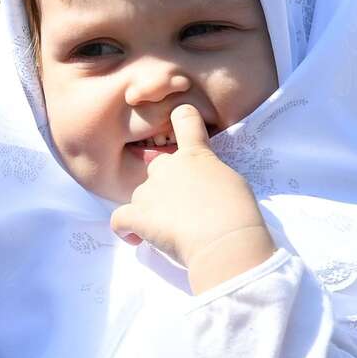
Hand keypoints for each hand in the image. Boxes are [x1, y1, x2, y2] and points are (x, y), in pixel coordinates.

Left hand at [107, 104, 276, 293]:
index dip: (180, 118)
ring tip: (168, 229)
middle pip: (157, 164)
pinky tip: (136, 237)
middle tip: (181, 204)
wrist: (224, 239)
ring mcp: (149, 190)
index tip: (178, 118)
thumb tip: (199, 186)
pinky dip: (125, 229)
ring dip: (149, 208)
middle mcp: (167, 166)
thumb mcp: (231, 181)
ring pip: (140, 194)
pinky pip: (119, 219)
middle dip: (165, 181)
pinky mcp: (137, 215)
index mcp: (195, 155)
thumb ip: (209, 175)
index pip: (185, 119)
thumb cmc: (237, 212)